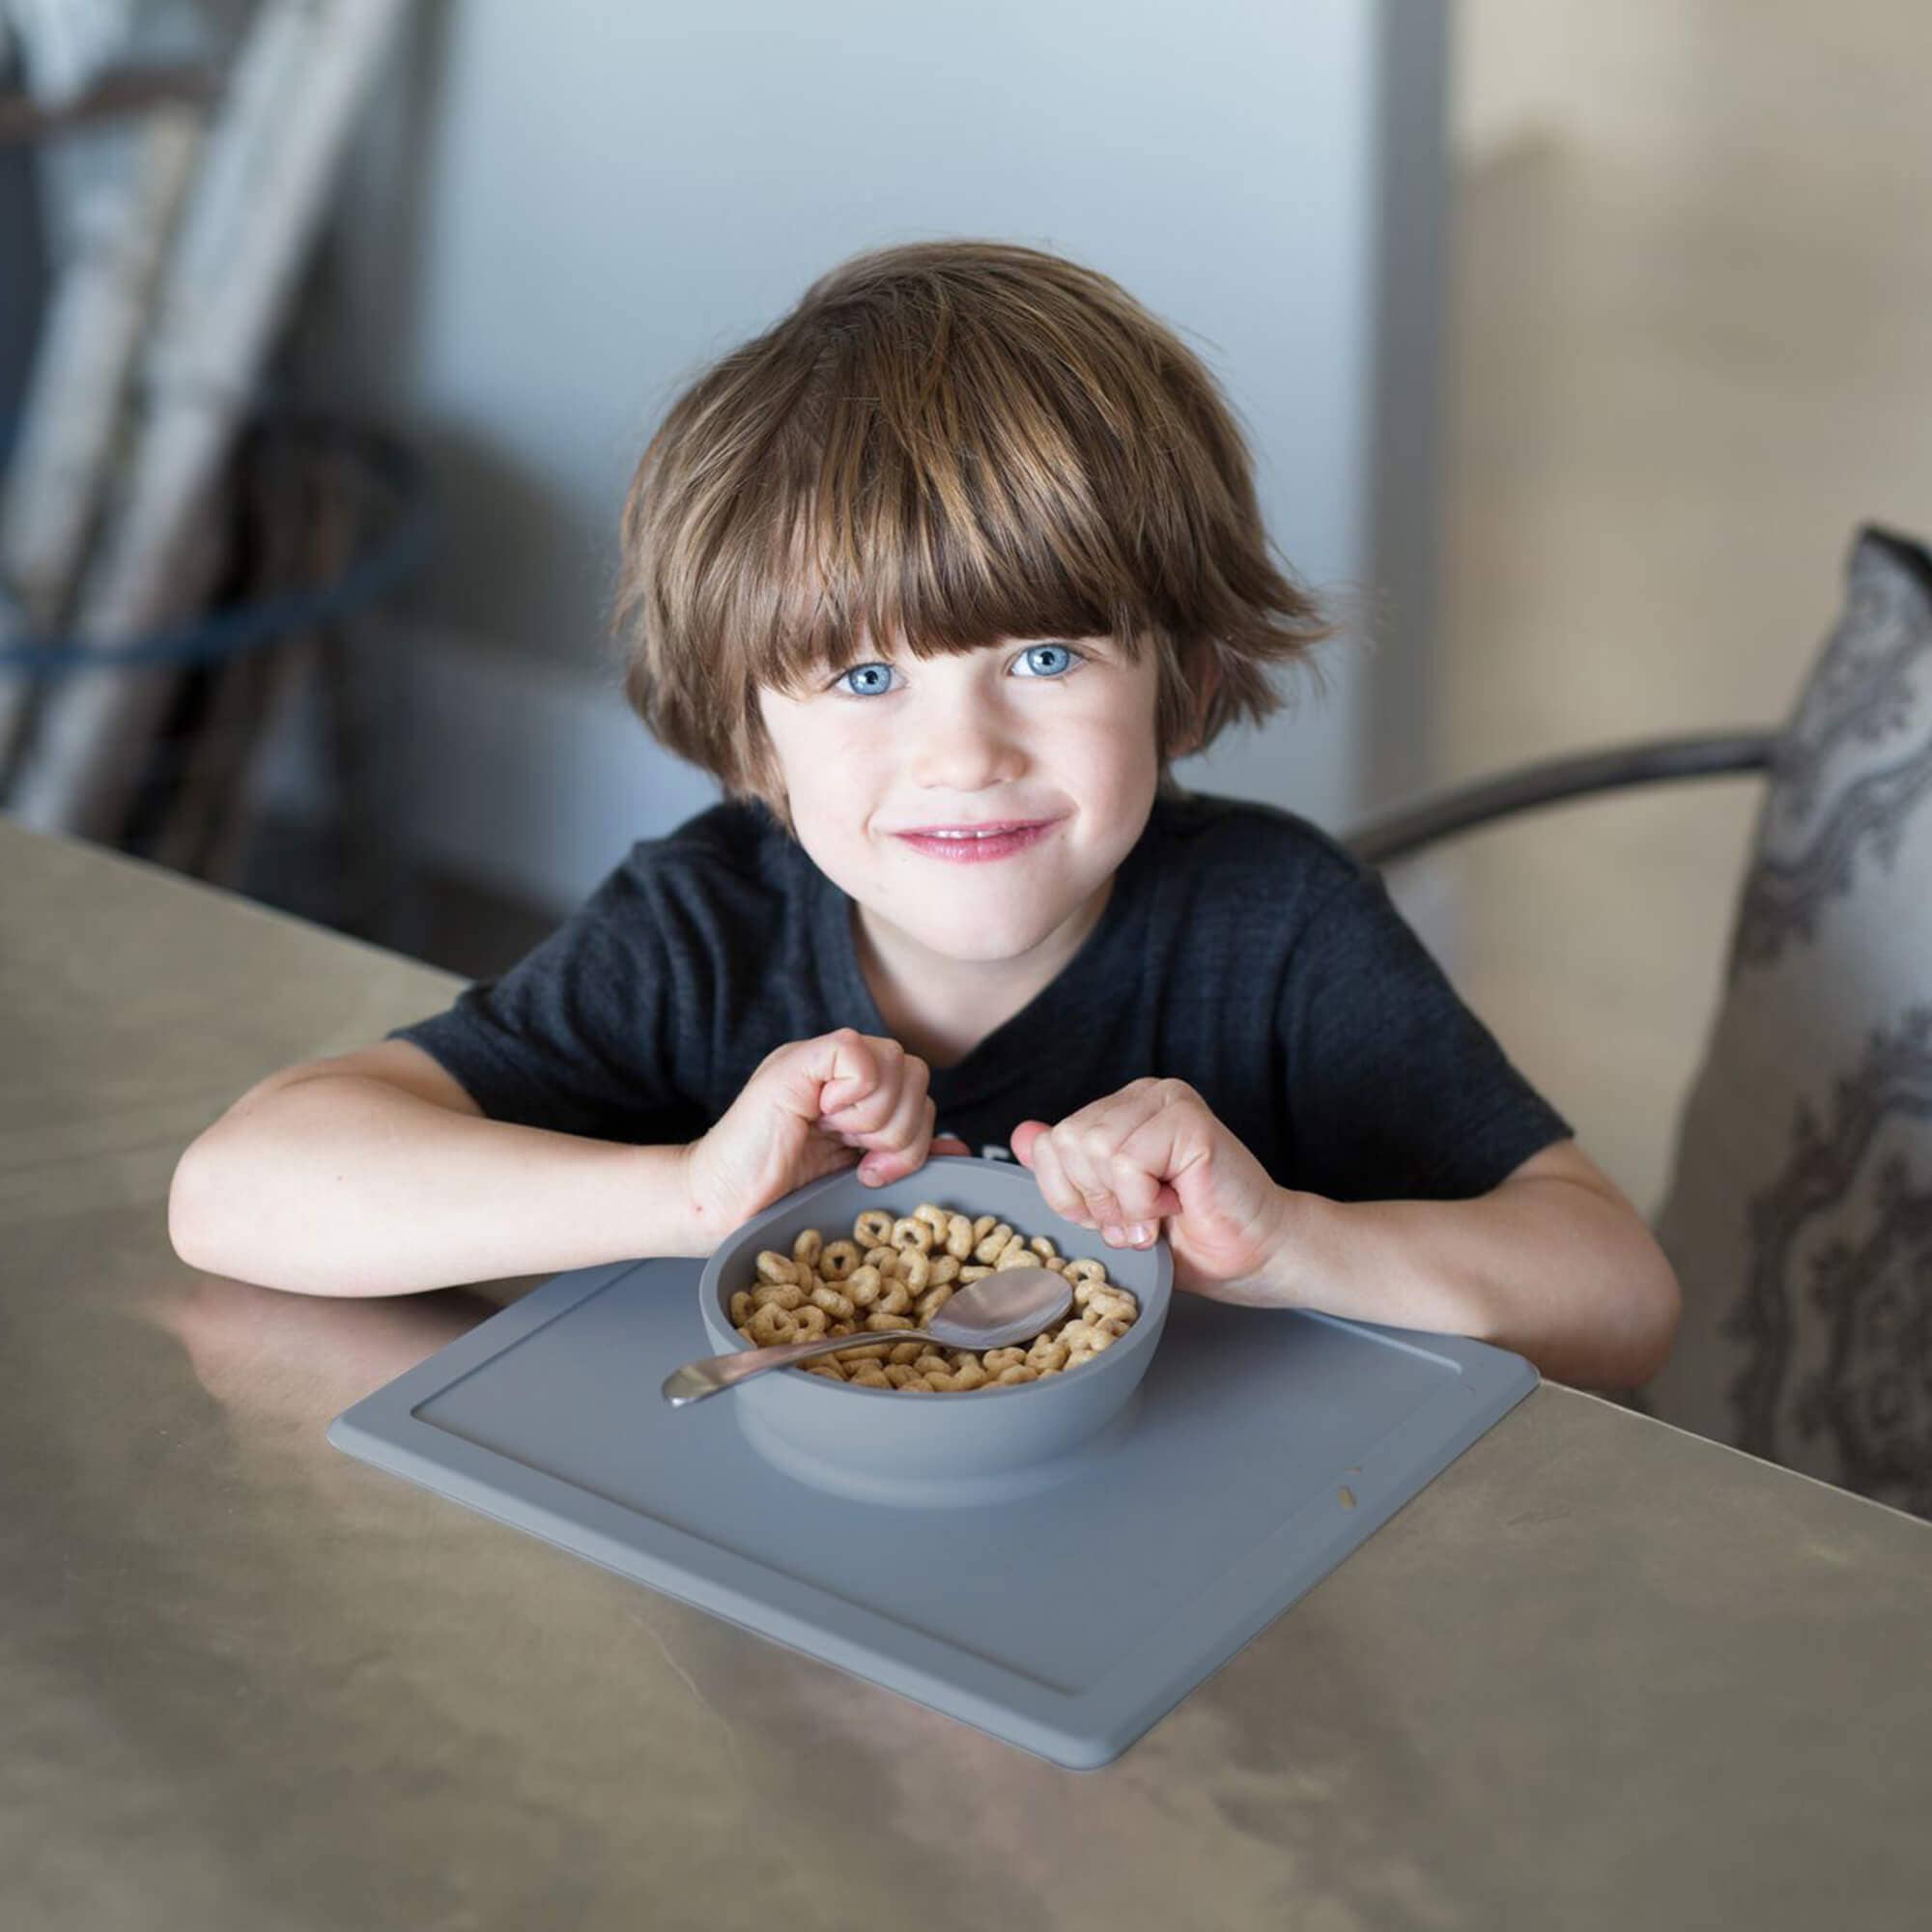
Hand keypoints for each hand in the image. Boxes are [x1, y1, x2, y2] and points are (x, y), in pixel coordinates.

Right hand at [681, 1028, 969, 1241]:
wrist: (717, 1208)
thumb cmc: (774, 1200)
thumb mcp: (855, 1177)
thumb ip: (904, 1157)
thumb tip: (957, 1147)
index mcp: (855, 1094)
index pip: (917, 1086)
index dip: (914, 1133)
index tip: (877, 1170)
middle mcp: (839, 1072)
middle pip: (914, 1072)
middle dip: (901, 1130)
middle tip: (862, 1159)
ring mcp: (816, 1063)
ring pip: (894, 1061)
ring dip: (878, 1118)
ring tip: (841, 1143)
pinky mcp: (795, 1064)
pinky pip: (856, 1053)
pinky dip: (855, 1094)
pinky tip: (825, 1120)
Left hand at [1011, 1078, 1291, 1302]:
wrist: (1257, 1256)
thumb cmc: (1191, 1237)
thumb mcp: (1109, 1211)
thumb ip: (1067, 1173)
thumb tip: (1021, 1133)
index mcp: (1118, 1112)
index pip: (1049, 1144)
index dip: (1071, 1196)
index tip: (1114, 1217)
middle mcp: (1141, 1096)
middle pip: (1067, 1144)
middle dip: (1096, 1201)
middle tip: (1140, 1219)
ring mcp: (1167, 1101)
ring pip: (1095, 1149)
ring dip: (1123, 1203)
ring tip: (1159, 1213)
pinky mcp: (1189, 1120)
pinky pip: (1128, 1160)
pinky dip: (1144, 1200)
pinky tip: (1177, 1203)